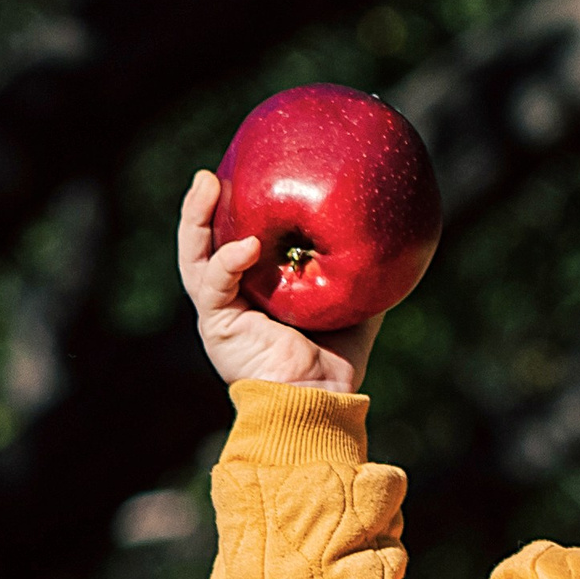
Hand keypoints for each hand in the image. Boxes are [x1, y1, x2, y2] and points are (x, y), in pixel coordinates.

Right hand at [177, 169, 381, 391]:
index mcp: (255, 294)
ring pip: (195, 257)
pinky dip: (228, 261)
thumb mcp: (349, 311)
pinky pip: (214, 284)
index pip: (235, 245)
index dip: (235, 214)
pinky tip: (247, 244)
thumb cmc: (334, 367)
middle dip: (203, 207)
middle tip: (212, 174)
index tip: (246, 179)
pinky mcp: (218, 326)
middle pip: (205, 244)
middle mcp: (232, 301)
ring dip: (196, 219)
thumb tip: (384, 251)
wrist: (320, 404)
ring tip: (207, 184)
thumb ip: (356, 281)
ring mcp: (221, 313)